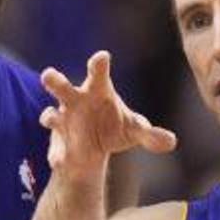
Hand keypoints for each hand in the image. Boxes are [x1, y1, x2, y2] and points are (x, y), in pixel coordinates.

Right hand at [39, 51, 175, 178]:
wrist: (94, 150)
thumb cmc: (114, 127)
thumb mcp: (134, 129)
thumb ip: (150, 134)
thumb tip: (171, 141)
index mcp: (97, 90)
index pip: (97, 73)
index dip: (98, 64)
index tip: (101, 57)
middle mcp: (76, 101)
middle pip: (62, 87)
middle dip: (55, 81)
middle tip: (48, 76)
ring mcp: (62, 121)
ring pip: (49, 115)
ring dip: (49, 117)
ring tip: (50, 119)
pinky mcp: (58, 143)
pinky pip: (56, 148)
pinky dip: (57, 154)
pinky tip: (60, 162)